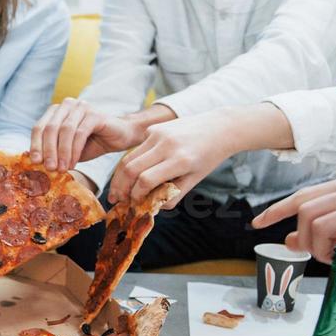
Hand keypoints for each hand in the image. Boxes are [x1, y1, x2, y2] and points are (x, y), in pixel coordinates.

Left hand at [30, 98, 147, 172]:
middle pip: (50, 128)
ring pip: (64, 131)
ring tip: (61, 169)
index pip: (39, 127)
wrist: (120, 137)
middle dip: (47, 150)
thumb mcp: (67, 150)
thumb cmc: (91, 143)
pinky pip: (80, 133)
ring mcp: (81, 107)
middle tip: (49, 168)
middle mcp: (67, 105)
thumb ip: (52, 151)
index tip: (34, 163)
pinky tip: (73, 163)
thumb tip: (34, 161)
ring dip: (61, 152)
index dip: (35, 145)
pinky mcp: (94, 114)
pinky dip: (74, 150)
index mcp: (56, 112)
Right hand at [109, 112, 239, 204]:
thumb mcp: (195, 180)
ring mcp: (158, 134)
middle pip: (130, 168)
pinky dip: (133, 162)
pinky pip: (136, 149)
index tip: (134, 204)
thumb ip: (173, 195)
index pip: (146, 180)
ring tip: (118, 190)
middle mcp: (167, 145)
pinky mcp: (153, 128)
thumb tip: (151, 208)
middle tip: (117, 200)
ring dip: (120, 176)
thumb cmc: (208, 157)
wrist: (219, 127)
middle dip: (120, 187)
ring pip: (128, 158)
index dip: (136, 194)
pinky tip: (138, 170)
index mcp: (180, 160)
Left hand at [252, 173, 335, 262]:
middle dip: (303, 239)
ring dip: (318, 249)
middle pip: (304, 211)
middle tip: (318, 253)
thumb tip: (287, 240)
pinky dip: (333, 253)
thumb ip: (317, 233)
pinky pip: (332, 238)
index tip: (256, 223)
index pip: (303, 195)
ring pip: (314, 225)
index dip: (276, 210)